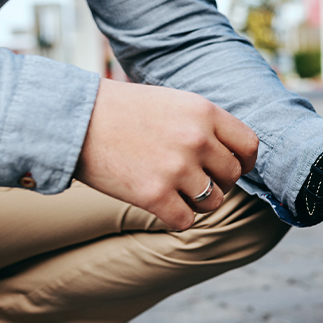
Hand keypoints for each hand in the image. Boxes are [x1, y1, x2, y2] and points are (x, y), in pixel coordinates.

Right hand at [75, 78, 257, 229]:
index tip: (232, 166)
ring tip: (175, 190)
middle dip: (217, 181)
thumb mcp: (172, 102)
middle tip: (193, 178)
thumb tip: (233, 155)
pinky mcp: (154, 195)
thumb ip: (204, 125)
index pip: (249, 146)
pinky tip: (160, 204)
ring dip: (198, 201)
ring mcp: (177, 168)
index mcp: (204, 111)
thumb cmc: (122, 110)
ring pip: (213, 202)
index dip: (244, 161)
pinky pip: (186, 220)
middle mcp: (197, 139)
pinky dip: (176, 217)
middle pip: (232, 176)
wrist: (73, 120)